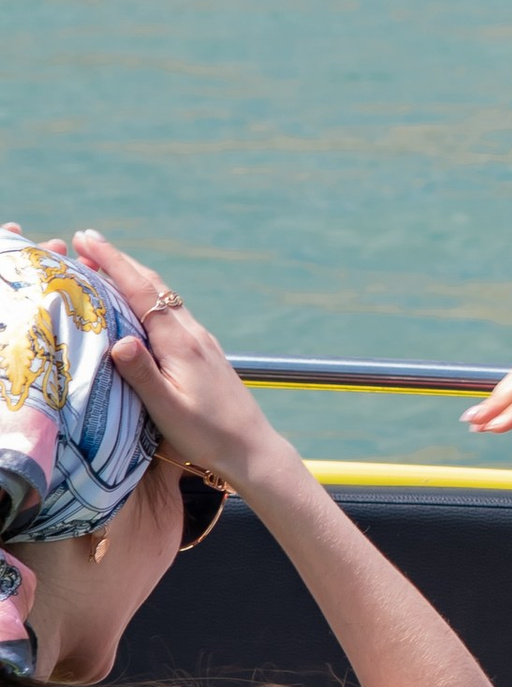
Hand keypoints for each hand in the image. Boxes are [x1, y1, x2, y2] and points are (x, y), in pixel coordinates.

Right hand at [71, 231, 293, 496]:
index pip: (141, 292)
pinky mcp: (204, 351)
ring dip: (133, 276)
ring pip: (163, 296)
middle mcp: (192, 333)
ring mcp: (201, 340)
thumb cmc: (207, 435)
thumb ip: (143, 375)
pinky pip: (171, 311)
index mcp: (180, 343)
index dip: (113, 262)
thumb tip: (118, 341)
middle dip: (118, 260)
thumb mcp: (168, 409)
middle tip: (85, 241)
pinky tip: (139, 303)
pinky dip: (147, 296)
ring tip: (103, 265)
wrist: (251, 447)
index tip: (86, 239)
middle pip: (153, 285)